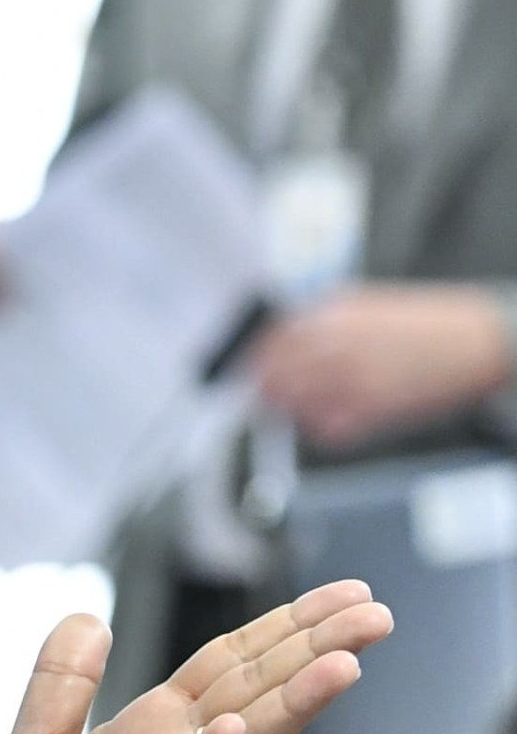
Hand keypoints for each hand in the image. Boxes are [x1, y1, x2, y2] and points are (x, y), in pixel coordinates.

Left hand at [254, 284, 513, 447]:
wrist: (480, 342)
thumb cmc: (426, 321)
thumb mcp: (366, 302)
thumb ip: (321, 316)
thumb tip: (279, 332)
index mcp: (331, 318)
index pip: (267, 343)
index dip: (254, 357)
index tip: (252, 365)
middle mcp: (335, 350)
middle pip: (270, 379)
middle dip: (265, 387)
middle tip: (269, 392)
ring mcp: (351, 385)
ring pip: (291, 408)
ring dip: (290, 409)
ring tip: (303, 404)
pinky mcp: (371, 414)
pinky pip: (324, 430)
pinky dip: (322, 427)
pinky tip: (335, 415)